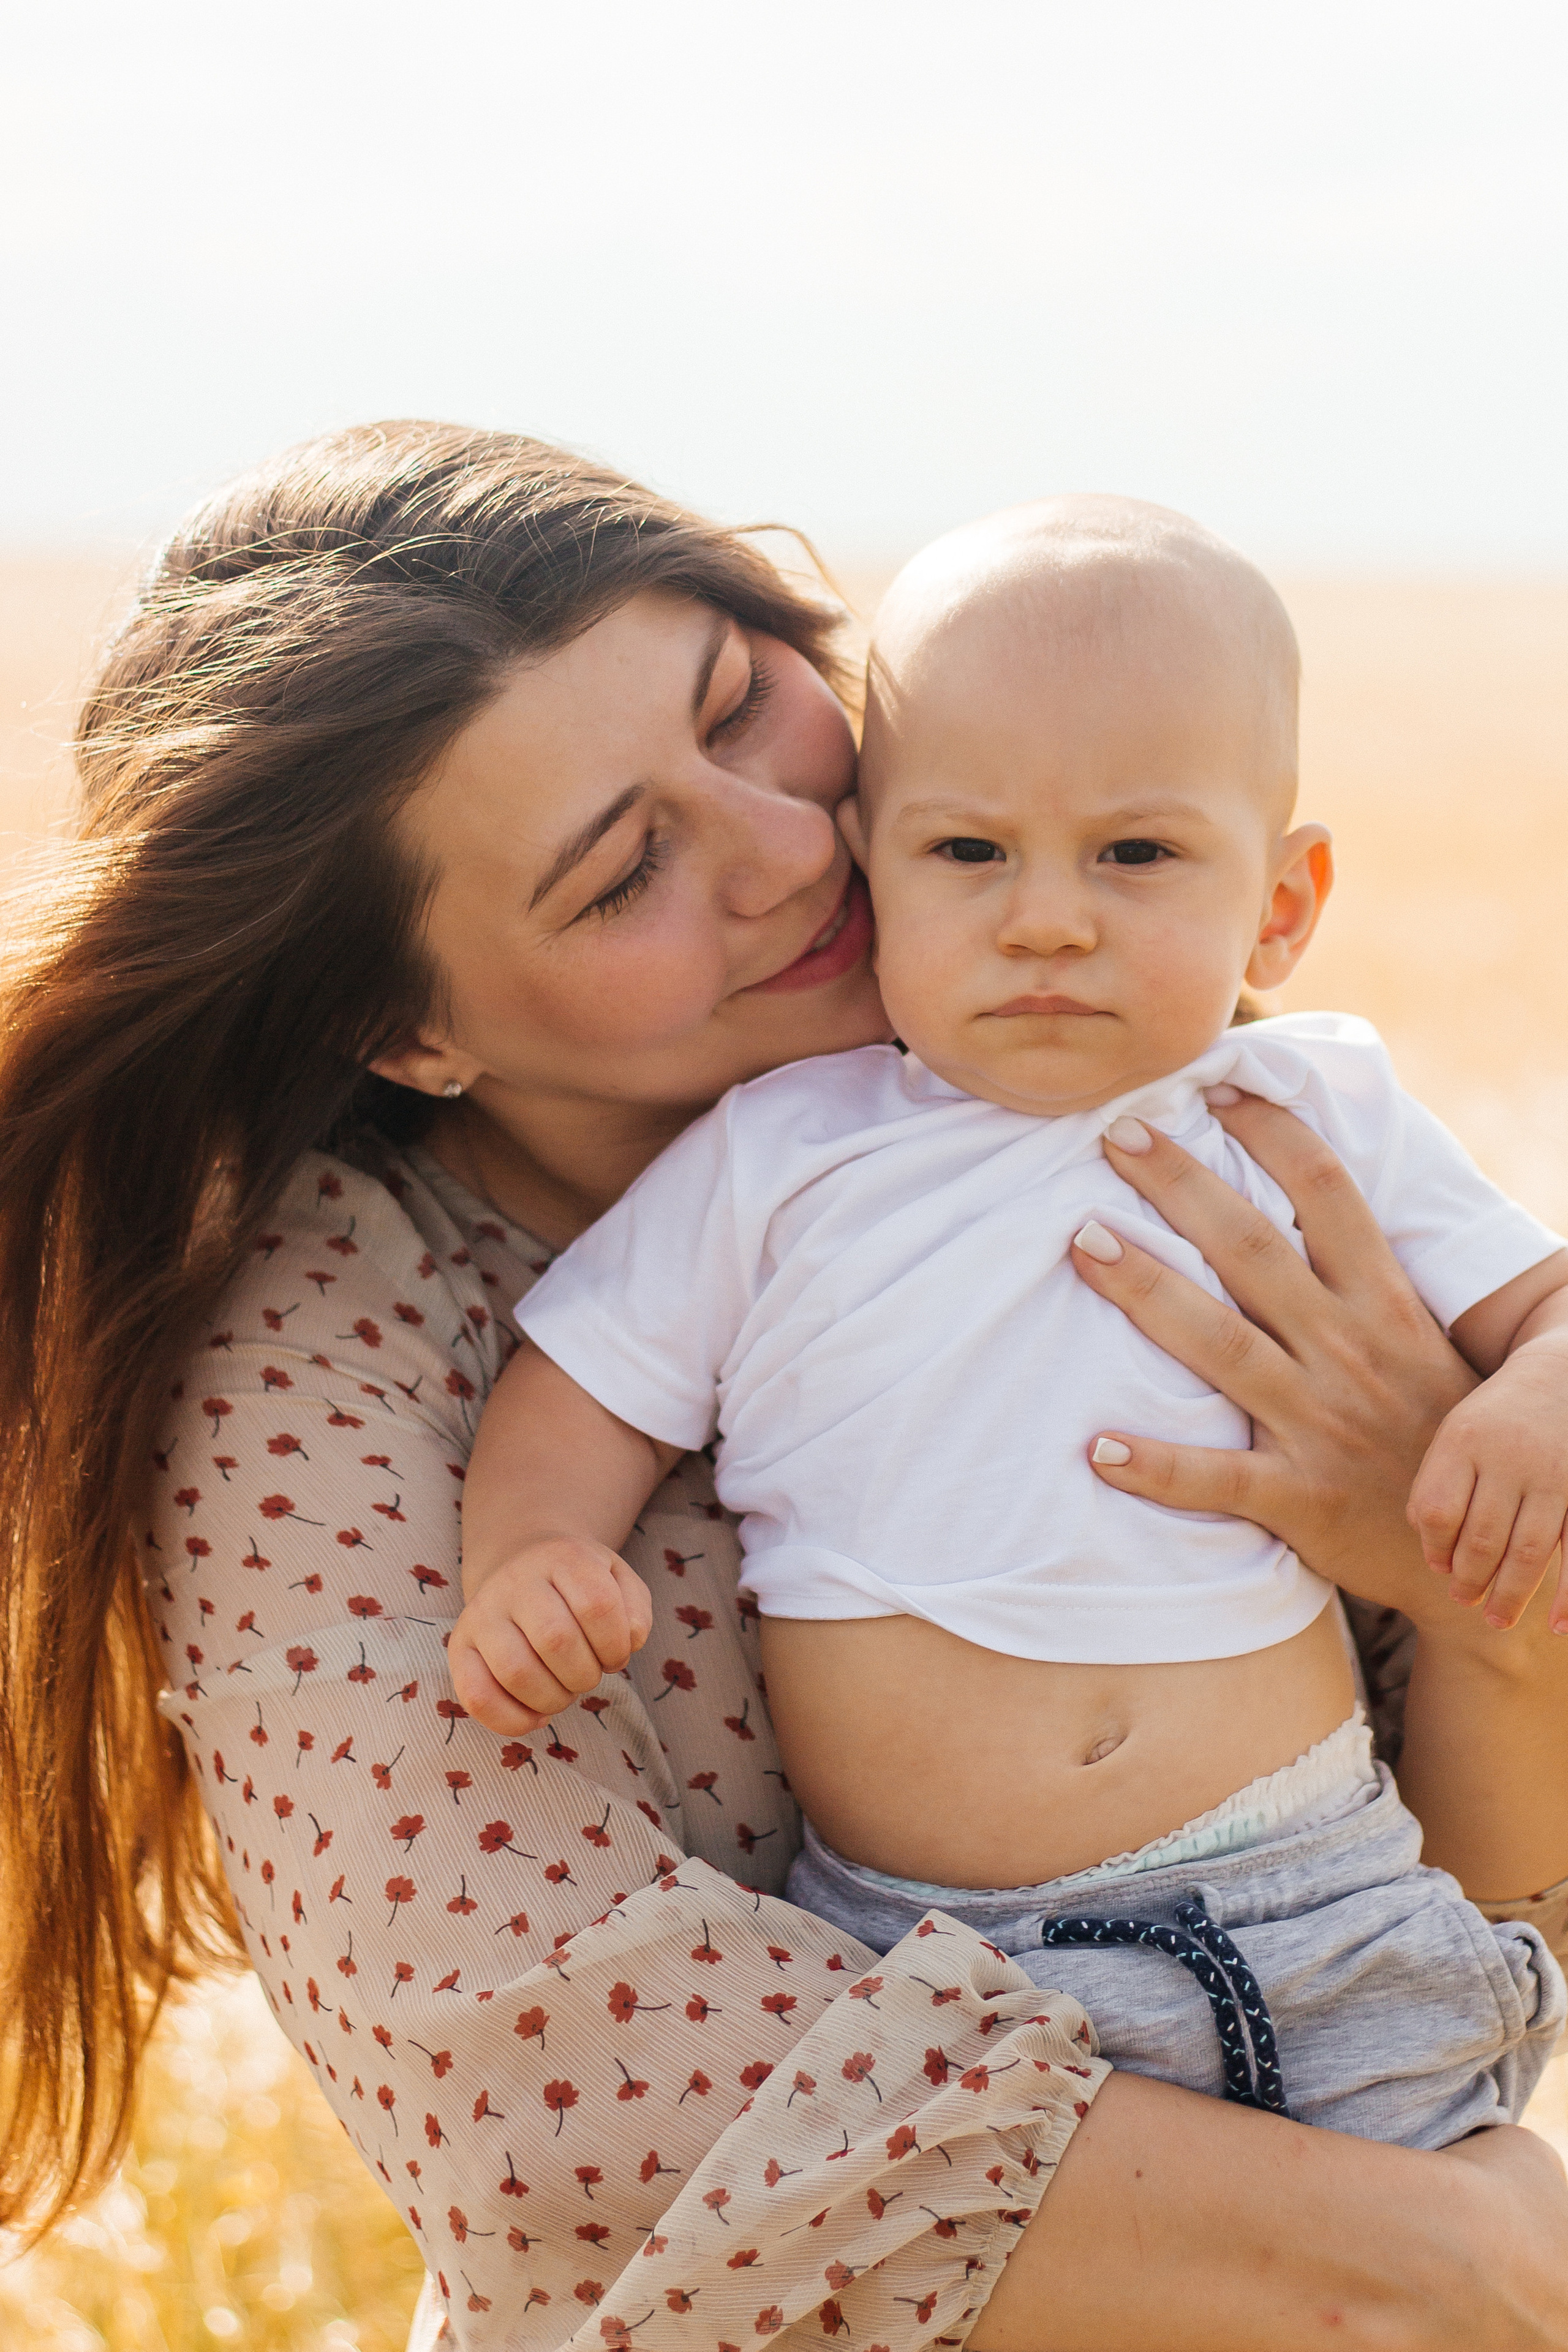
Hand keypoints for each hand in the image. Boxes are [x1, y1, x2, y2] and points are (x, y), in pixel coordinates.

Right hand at [449, 1536, 652, 1733]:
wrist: (521, 1563)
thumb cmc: (577, 1584)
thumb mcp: (616, 1578)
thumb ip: (635, 1609)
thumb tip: (630, 1642)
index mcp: (562, 1557)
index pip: (598, 1605)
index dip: (616, 1645)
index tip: (615, 1656)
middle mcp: (516, 1580)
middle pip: (556, 1640)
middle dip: (585, 1675)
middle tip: (587, 1676)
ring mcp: (482, 1612)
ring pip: (517, 1672)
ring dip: (553, 1699)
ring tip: (563, 1692)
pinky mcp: (460, 1645)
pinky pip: (476, 1696)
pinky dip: (512, 1720)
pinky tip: (537, 1715)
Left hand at [1070, 1094, 1476, 1620]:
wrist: (1474, 1549)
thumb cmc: (1425, 1429)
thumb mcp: (1410, 1340)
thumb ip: (1352, 1279)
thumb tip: (1285, 1200)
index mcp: (1383, 1305)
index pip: (1330, 1196)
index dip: (1274, 1135)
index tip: (1215, 1089)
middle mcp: (1352, 1352)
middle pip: (1255, 1250)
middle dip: (1182, 1186)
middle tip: (1115, 1131)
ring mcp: (1324, 1426)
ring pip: (1221, 1345)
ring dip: (1146, 1292)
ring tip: (1082, 1243)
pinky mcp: (1302, 1500)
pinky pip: (1219, 1480)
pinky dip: (1157, 1466)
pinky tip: (1097, 1447)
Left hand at [1409, 1339, 1567, 1631]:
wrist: (1562, 1374)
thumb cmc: (1498, 1417)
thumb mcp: (1457, 1434)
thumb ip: (1437, 1484)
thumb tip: (1433, 1554)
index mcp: (1465, 1441)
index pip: (1440, 1510)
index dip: (1435, 1547)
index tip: (1438, 1567)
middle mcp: (1509, 1457)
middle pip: (1484, 1536)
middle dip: (1471, 1578)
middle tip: (1464, 1600)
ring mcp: (1553, 1474)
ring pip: (1528, 1550)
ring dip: (1511, 1594)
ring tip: (1496, 1619)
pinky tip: (1559, 1626)